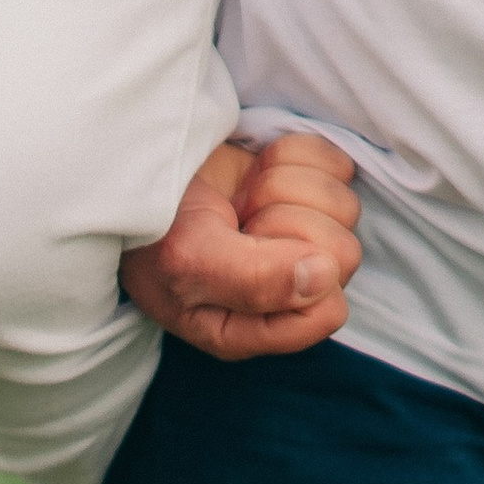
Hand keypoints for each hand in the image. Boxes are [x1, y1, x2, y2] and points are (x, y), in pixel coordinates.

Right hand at [121, 132, 360, 359]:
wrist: (140, 170)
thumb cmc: (153, 232)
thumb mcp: (188, 261)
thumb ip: (256, 281)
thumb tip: (327, 279)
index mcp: (261, 325)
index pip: (328, 308)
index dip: (293, 269)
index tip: (246, 247)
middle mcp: (291, 287)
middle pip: (342, 254)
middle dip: (285, 221)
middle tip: (239, 218)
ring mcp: (303, 235)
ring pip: (344, 206)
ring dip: (284, 186)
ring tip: (241, 198)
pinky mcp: (307, 188)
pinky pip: (338, 167)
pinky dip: (293, 157)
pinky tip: (255, 171)